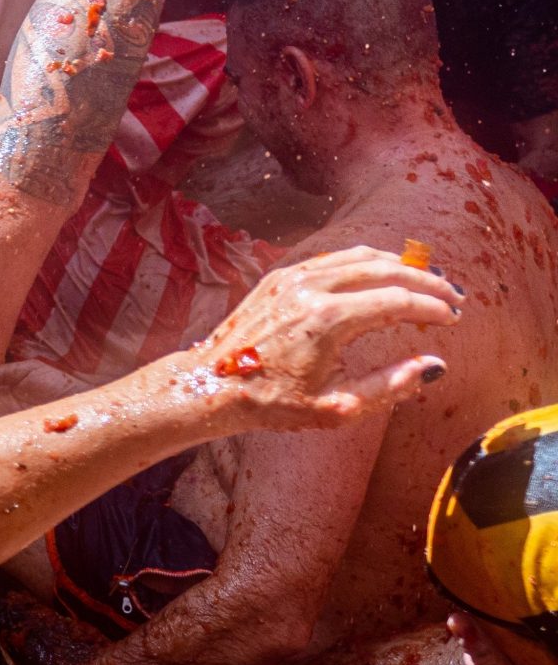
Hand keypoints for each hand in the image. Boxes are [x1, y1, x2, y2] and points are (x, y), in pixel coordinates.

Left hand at [175, 245, 456, 427]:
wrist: (210, 385)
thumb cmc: (272, 403)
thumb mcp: (337, 409)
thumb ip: (390, 386)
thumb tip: (434, 365)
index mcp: (326, 320)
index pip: (396, 301)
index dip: (431, 307)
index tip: (454, 316)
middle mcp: (309, 288)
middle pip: (383, 269)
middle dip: (424, 280)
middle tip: (452, 294)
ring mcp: (291, 276)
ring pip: (358, 256)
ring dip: (397, 266)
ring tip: (426, 282)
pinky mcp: (279, 276)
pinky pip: (333, 259)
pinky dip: (366, 263)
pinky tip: (383, 276)